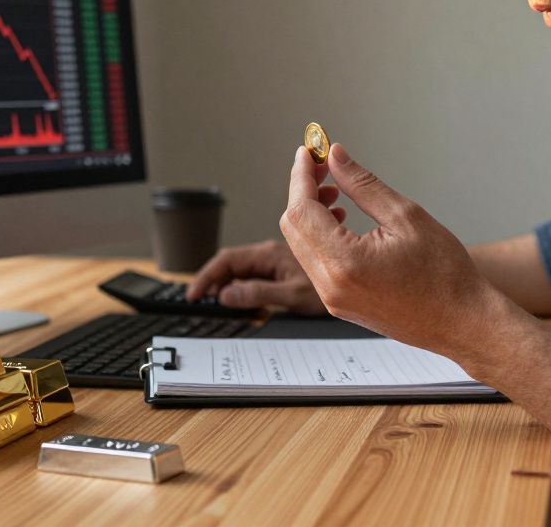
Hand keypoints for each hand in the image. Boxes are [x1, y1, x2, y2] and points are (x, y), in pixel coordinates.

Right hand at [184, 239, 329, 314]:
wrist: (359, 280)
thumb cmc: (335, 288)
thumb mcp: (292, 296)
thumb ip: (258, 294)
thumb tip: (225, 296)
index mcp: (271, 254)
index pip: (227, 260)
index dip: (206, 276)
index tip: (192, 294)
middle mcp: (273, 252)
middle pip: (234, 260)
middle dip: (215, 276)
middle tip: (201, 298)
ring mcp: (279, 258)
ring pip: (247, 263)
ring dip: (230, 276)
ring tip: (217, 295)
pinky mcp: (286, 264)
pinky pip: (258, 269)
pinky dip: (246, 278)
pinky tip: (246, 291)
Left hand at [279, 143, 503, 356]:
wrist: (462, 322)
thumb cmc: (444, 274)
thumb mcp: (406, 216)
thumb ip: (362, 185)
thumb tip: (336, 156)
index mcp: (344, 262)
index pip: (301, 210)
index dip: (301, 175)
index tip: (310, 151)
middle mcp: (330, 285)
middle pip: (293, 227)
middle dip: (303, 191)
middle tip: (324, 167)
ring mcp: (332, 298)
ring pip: (301, 245)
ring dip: (310, 213)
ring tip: (336, 193)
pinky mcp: (339, 304)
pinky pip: (315, 262)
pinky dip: (320, 235)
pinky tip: (342, 220)